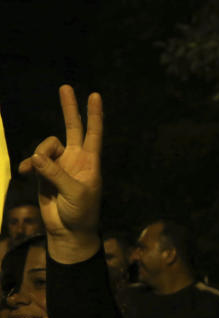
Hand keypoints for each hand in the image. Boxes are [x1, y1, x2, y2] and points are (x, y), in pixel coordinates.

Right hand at [18, 85, 102, 260]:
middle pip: (72, 128)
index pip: (93, 134)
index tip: (95, 95)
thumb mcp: (74, 193)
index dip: (94, 115)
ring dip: (40, 154)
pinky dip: (29, 164)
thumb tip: (37, 157)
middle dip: (69, 108)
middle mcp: (75, 159)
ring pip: (46, 146)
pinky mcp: (45, 173)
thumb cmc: (81, 213)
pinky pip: (34, 160)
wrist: (68, 230)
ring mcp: (59, 165)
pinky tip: (25, 173)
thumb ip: (56, 174)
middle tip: (65, 87)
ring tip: (37, 169)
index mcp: (90, 162)